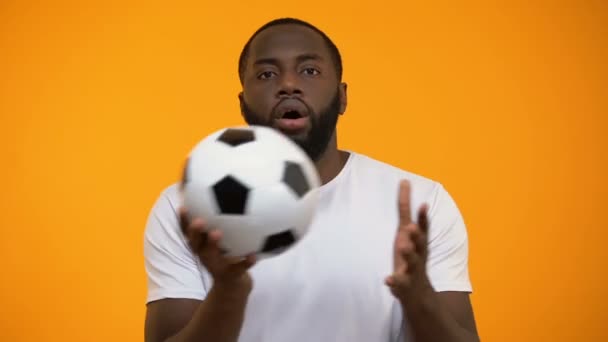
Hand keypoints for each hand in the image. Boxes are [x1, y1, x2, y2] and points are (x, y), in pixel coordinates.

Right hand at [178, 207, 255, 290]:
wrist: (231, 283)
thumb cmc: (224, 253)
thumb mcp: (218, 238)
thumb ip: (217, 218)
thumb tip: (218, 190)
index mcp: (201, 245)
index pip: (188, 231)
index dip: (183, 221)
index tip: (183, 207)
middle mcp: (205, 254)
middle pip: (196, 243)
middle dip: (195, 231)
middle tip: (198, 219)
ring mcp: (217, 265)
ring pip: (213, 255)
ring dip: (213, 243)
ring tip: (217, 232)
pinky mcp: (231, 274)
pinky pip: (239, 268)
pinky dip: (246, 262)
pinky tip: (254, 255)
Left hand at [385, 180, 432, 301]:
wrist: (419, 295)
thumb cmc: (410, 258)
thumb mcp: (410, 236)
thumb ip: (406, 212)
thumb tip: (404, 183)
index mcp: (418, 243)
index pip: (422, 228)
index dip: (423, 217)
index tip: (423, 204)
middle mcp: (418, 255)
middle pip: (419, 244)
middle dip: (416, 236)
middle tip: (411, 227)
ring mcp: (412, 270)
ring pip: (412, 262)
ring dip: (408, 254)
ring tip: (403, 247)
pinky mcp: (404, 284)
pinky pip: (399, 283)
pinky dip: (394, 281)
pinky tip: (388, 279)